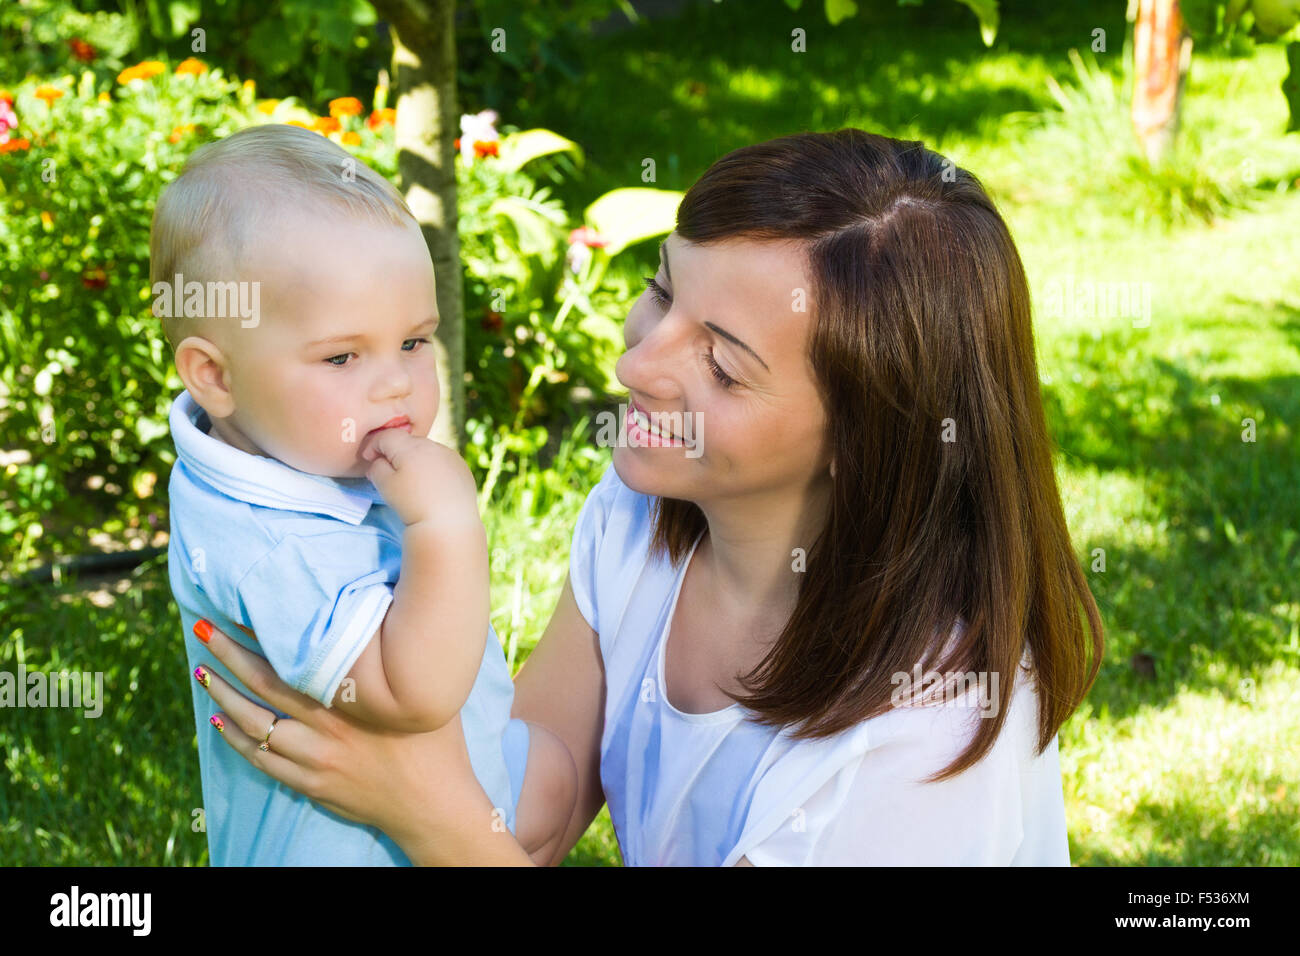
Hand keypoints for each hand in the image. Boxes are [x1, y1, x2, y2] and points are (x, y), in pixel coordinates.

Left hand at [192, 619, 511, 862]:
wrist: (433, 804)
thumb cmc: (437, 742)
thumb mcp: (425, 692)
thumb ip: (397, 663)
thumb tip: (384, 619)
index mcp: (352, 699)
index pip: (292, 660)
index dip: (263, 636)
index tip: (240, 611)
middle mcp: (326, 727)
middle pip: (262, 686)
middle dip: (228, 656)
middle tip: (203, 630)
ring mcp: (313, 759)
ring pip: (252, 724)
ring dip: (223, 696)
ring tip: (203, 673)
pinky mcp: (309, 784)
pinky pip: (260, 760)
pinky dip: (236, 740)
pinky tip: (220, 722)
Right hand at [358, 428, 479, 528]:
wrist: (448, 523)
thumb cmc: (412, 504)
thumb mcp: (385, 485)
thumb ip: (376, 467)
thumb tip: (378, 461)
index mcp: (411, 447)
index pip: (387, 436)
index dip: (373, 445)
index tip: (369, 459)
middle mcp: (432, 445)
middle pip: (407, 441)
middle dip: (394, 452)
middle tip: (388, 472)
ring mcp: (449, 455)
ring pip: (425, 450)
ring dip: (415, 459)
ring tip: (412, 481)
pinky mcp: (461, 467)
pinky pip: (441, 460)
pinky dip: (432, 467)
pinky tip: (431, 485)